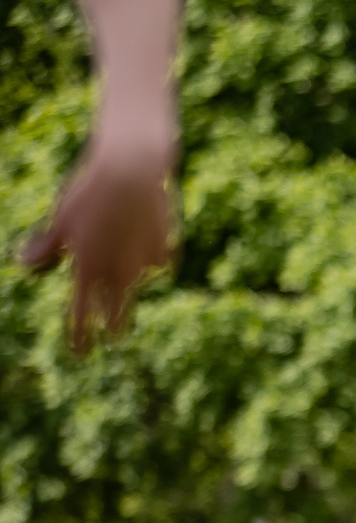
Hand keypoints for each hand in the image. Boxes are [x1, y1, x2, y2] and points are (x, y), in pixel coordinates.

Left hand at [24, 109, 175, 350]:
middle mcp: (118, 272)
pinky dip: (150, 257)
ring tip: (126, 270)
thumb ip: (45, 247)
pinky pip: (157, 261)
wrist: (132, 168)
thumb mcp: (59, 219)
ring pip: (136, 283)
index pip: (81, 315)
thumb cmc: (88, 191)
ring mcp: (145, 263)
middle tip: (115, 334)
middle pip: (117, 312)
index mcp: (88, 269)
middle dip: (115, 324)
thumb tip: (23, 265)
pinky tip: (144, 240)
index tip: (81, 354)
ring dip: (130, 283)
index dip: (80, 336)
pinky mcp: (165, 249)